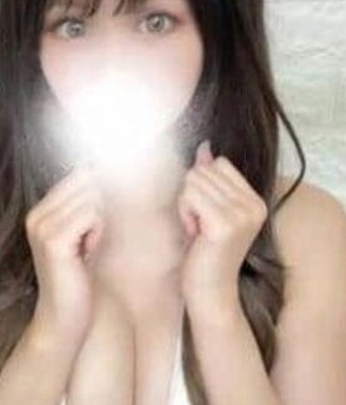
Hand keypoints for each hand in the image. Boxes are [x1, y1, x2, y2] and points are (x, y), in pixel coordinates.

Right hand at [24, 165, 105, 350]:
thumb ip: (87, 203)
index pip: (79, 174)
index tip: (96, 221)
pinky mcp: (53, 240)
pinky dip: (98, 233)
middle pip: (87, 182)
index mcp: (40, 211)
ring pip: (92, 198)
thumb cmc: (79, 276)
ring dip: (100, 224)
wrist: (63, 318)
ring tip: (86, 248)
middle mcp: (36, 215)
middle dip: (99, 209)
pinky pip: (92, 215)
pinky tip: (85, 254)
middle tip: (89, 240)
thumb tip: (105, 170)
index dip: (98, 192)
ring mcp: (42, 226)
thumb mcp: (81, 234)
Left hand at [176, 140, 267, 314]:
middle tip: (199, 224)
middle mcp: (253, 205)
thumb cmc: (205, 251)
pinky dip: (184, 212)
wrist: (210, 292)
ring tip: (197, 229)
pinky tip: (193, 233)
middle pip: (204, 169)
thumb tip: (204, 147)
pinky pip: (188, 195)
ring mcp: (241, 215)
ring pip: (193, 179)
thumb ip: (210, 177)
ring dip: (186, 204)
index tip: (207, 214)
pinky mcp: (223, 224)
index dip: (203, 184)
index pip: (219, 163)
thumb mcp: (210, 208)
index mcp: (256, 200)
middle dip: (192, 194)